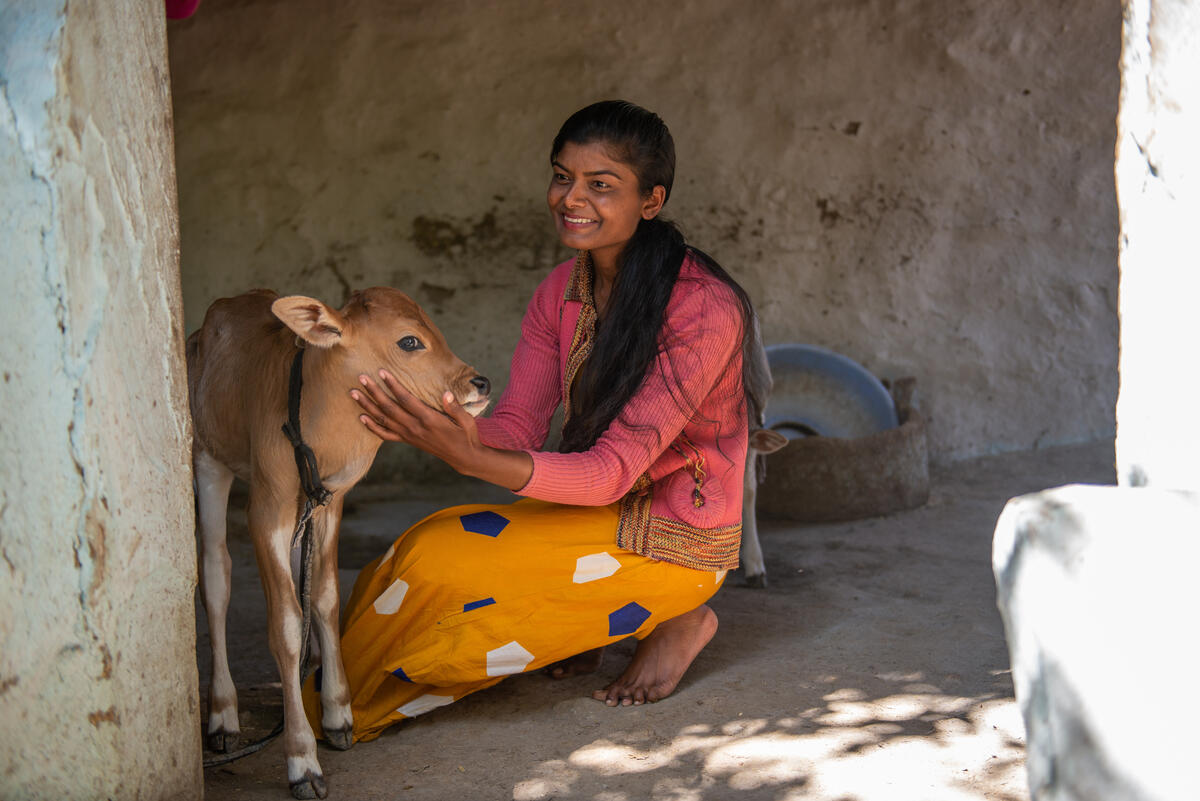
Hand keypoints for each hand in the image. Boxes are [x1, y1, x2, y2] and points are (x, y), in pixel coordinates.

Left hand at [351, 370, 479, 458]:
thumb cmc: (466, 435)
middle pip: (389, 407)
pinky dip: (372, 427)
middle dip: (374, 392)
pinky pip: (386, 435)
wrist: (463, 458)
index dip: (393, 385)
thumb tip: (446, 394)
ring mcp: (410, 435)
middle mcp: (415, 427)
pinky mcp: (408, 440)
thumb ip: (455, 407)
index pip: (406, 400)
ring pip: (383, 419)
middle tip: (361, 378)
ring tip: (353, 393)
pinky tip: (362, 418)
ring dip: (367, 406)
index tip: (382, 372)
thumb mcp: (467, 420)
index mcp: (429, 419)